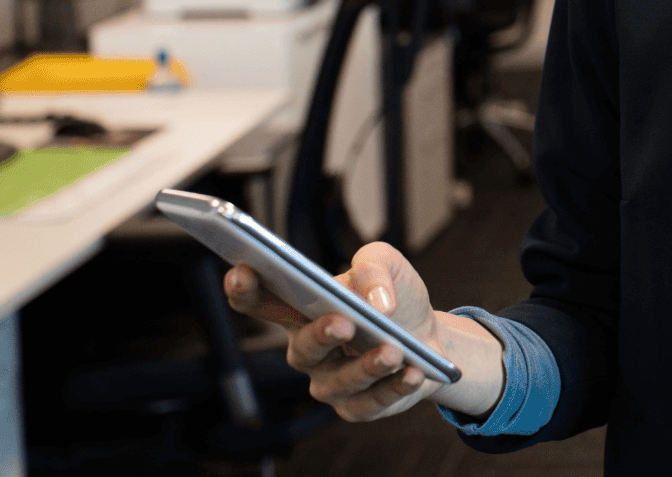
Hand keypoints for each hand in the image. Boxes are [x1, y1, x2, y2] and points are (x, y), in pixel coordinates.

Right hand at [223, 241, 505, 421]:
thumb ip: (373, 267)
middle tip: (344, 323)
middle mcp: (310, 351)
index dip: (245, 290)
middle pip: (302, 350)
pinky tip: (412, 372)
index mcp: (303, 311)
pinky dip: (395, 386)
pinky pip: (373, 402)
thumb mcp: (387, 264)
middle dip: (321, 336)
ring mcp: (331, 382)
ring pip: (340, 381)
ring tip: (392, 351)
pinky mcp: (359, 407)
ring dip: (366, 366)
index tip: (241, 273)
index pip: (263, 302)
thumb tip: (376, 301)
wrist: (430, 336)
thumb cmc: (394, 298)